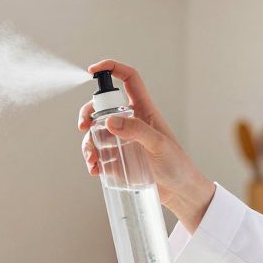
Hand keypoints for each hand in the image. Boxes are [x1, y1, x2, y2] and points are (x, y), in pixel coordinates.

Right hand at [78, 60, 215, 232]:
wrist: (180, 193)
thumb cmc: (177, 165)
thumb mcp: (159, 145)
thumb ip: (136, 131)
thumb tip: (108, 121)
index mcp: (145, 110)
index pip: (128, 79)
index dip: (112, 69)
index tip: (92, 71)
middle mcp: (132, 122)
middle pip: (103, 107)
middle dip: (88, 114)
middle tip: (83, 127)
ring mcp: (124, 141)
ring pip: (96, 133)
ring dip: (88, 144)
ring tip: (92, 160)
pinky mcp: (119, 159)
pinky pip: (99, 154)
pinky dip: (93, 161)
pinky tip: (95, 170)